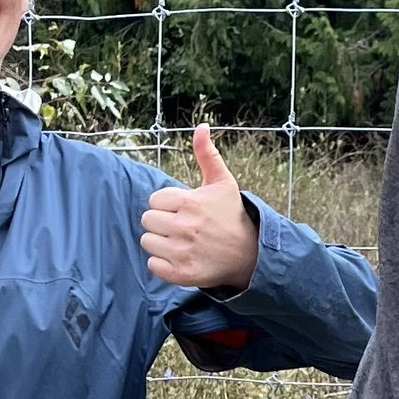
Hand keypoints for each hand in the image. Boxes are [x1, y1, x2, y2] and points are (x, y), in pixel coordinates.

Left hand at [143, 124, 258, 292]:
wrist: (250, 254)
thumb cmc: (231, 215)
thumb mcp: (222, 182)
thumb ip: (207, 154)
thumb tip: (201, 126)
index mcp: (191, 202)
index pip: (155, 200)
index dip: (168, 204)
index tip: (185, 210)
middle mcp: (185, 227)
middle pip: (147, 220)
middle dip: (162, 221)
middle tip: (181, 226)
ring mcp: (182, 252)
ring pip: (147, 241)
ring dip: (160, 241)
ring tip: (180, 241)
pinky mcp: (181, 273)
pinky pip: (153, 264)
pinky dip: (162, 262)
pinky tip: (180, 256)